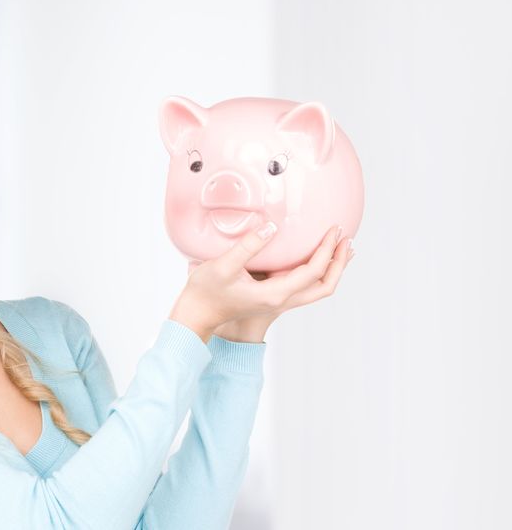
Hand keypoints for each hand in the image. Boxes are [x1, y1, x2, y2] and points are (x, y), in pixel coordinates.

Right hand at [210, 229, 355, 342]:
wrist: (196, 315)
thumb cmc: (205, 293)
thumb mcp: (223, 267)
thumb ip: (248, 246)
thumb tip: (271, 227)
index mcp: (275, 294)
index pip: (313, 272)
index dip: (327, 250)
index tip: (333, 230)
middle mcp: (281, 300)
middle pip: (324, 286)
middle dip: (339, 264)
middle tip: (347, 240)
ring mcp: (277, 301)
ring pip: (317, 288)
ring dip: (331, 269)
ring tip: (341, 248)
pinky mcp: (271, 296)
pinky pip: (304, 285)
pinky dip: (316, 271)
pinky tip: (312, 256)